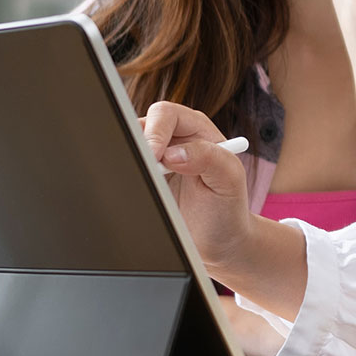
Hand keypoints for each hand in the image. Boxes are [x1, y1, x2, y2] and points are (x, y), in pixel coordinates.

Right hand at [140, 101, 252, 273]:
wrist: (218, 240)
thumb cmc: (228, 207)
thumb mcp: (229, 180)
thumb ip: (209, 158)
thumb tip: (173, 153)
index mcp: (197, 129)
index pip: (166, 115)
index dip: (155, 132)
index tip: (153, 156)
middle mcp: (173, 139)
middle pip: (139, 126)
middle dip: (136, 147)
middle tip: (142, 173)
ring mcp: (154, 159)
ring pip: (127, 147)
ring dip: (130, 163)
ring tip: (144, 185)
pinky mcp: (143, 178)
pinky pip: (125, 169)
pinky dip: (126, 177)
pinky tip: (137, 192)